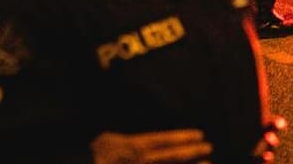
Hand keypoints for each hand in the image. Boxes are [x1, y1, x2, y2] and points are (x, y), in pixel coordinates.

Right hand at [90, 129, 213, 163]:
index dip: (182, 137)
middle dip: (191, 152)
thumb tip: (148, 132)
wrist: (82, 162)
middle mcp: (139, 160)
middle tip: (209, 148)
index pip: (162, 140)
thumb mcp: (110, 138)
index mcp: (132, 145)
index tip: (200, 134)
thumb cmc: (96, 152)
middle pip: (169, 156)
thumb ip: (132, 136)